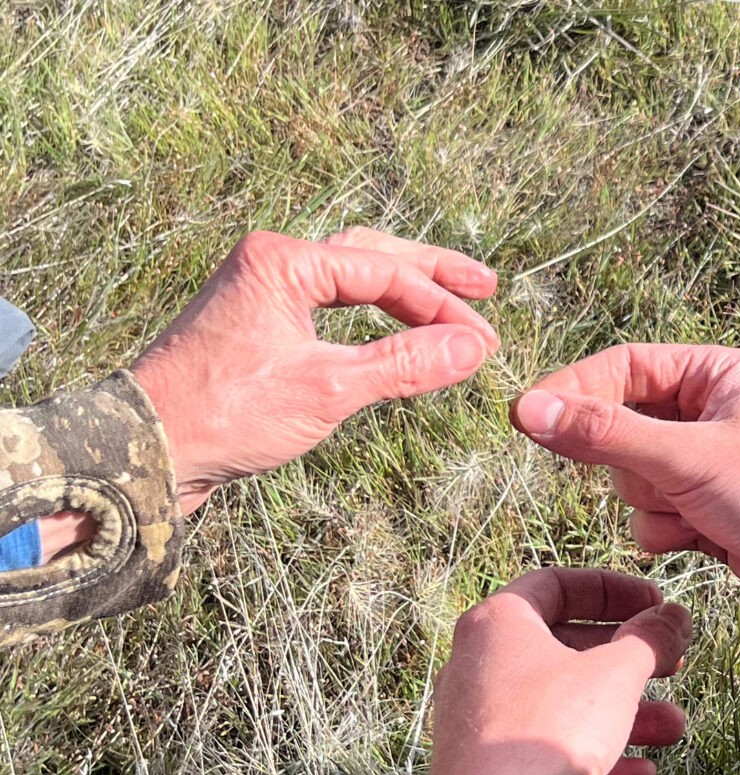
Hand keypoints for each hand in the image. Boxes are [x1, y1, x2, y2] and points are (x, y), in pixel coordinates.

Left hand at [132, 228, 497, 514]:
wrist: (150, 450)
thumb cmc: (227, 414)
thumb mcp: (326, 390)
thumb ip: (403, 365)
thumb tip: (472, 350)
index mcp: (283, 261)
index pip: (385, 272)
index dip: (441, 306)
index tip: (484, 341)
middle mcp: (272, 263)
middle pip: (371, 255)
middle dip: (431, 274)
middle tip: (484, 288)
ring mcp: (264, 293)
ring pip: (350, 279)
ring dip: (402, 292)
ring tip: (449, 304)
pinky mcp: (260, 326)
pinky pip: (330, 307)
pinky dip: (371, 318)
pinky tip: (393, 329)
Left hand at [430, 567, 690, 774]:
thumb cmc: (549, 725)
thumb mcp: (613, 675)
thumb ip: (650, 641)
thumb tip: (676, 617)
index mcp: (499, 622)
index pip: (558, 585)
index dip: (614, 590)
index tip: (655, 604)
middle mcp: (480, 663)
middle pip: (564, 648)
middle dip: (627, 660)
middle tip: (671, 664)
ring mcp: (479, 719)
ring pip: (562, 705)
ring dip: (622, 714)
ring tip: (673, 728)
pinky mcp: (485, 768)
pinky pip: (546, 750)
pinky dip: (593, 754)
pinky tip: (641, 774)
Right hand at [511, 344, 739, 659]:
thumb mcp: (688, 458)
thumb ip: (604, 433)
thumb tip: (530, 409)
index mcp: (713, 374)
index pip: (621, 368)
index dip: (573, 390)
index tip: (526, 416)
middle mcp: (706, 414)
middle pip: (619, 428)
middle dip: (635, 465)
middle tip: (668, 480)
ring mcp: (703, 465)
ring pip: (629, 479)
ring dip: (654, 504)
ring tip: (702, 512)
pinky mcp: (703, 510)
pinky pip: (648, 517)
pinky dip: (666, 533)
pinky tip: (707, 538)